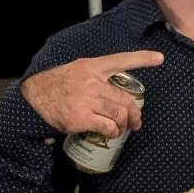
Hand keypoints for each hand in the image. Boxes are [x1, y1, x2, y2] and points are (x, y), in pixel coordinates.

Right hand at [21, 51, 163, 136]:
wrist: (34, 97)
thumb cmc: (58, 86)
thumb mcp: (77, 72)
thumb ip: (97, 78)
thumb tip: (117, 96)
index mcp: (92, 66)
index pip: (121, 60)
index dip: (142, 59)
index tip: (160, 58)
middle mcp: (91, 80)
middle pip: (126, 99)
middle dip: (135, 113)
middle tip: (136, 122)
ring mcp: (87, 99)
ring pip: (120, 114)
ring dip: (125, 125)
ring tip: (122, 129)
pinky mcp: (82, 117)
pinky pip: (108, 127)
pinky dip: (114, 132)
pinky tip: (111, 133)